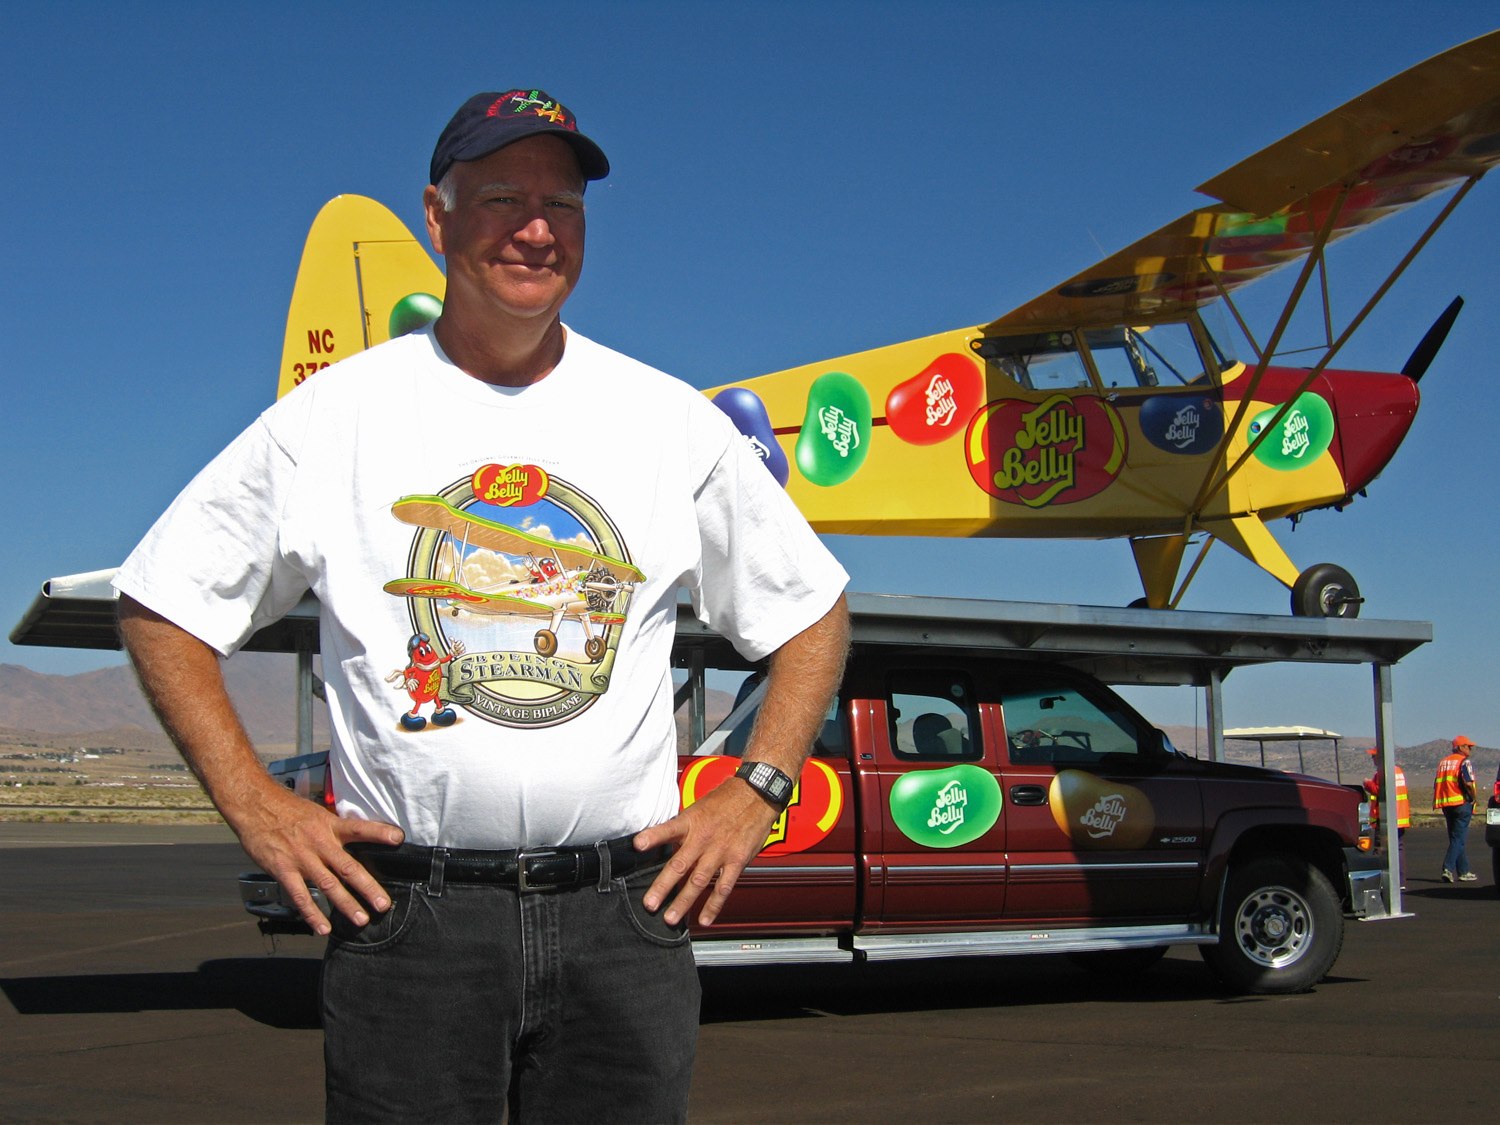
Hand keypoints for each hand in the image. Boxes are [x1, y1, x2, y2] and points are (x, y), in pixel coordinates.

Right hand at [232, 783, 404, 935]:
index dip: (379, 833)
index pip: (359, 828)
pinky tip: (322, 927)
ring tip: (361, 919)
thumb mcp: (317, 813)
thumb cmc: (288, 810)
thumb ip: (334, 829)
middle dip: (368, 887)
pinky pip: (299, 895)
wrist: (256, 806)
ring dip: (346, 904)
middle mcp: (320, 842)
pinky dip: (311, 913)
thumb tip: (355, 838)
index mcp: (330, 825)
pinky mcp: (283, 869)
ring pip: (328, 885)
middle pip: (348, 867)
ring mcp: (302, 858)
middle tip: (383, 904)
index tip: (398, 839)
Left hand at [633, 778, 777, 926]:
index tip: (638, 845)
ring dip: (684, 902)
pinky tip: (704, 919)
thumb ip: (685, 826)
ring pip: (699, 881)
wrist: (757, 794)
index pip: (669, 828)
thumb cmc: (727, 799)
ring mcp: (720, 852)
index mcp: (692, 821)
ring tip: (671, 918)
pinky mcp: (737, 861)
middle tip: (650, 904)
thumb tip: (668, 841)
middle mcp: (704, 838)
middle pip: (680, 865)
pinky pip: (723, 887)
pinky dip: (713, 905)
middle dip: (663, 886)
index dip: (653, 836)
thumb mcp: (700, 806)